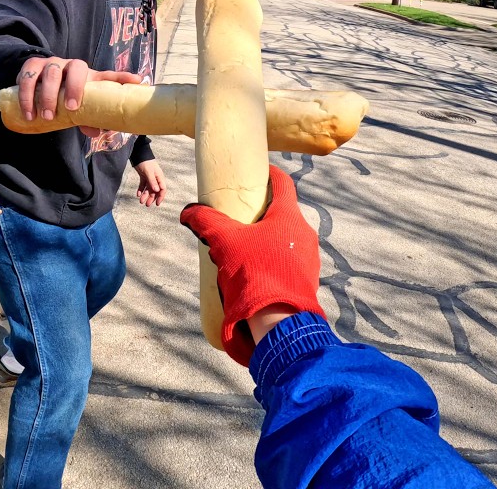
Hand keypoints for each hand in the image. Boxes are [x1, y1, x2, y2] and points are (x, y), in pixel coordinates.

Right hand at [16, 56, 142, 122]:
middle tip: (49, 116)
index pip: (78, 69)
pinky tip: (25, 111)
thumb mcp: (85, 98)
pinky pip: (22, 78)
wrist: (59, 79)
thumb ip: (91, 112)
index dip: (74, 86)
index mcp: (78, 68)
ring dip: (31, 96)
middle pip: (53, 73)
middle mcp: (60, 63)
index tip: (71, 107)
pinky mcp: (29, 69)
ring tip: (33, 116)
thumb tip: (93, 132)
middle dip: (49, 96)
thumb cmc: (75, 90)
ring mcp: (43, 64)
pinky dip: (22, 96)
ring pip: (34, 75)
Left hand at [133, 160, 165, 206]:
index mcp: (159, 177)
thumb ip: (152, 181)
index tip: (157, 204)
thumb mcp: (149, 172)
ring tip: (140, 201)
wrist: (139, 154)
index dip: (160, 197)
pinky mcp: (143, 176)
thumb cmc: (146, 162)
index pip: (162, 189)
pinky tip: (137, 194)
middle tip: (146, 204)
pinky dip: (140, 190)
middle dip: (151, 198)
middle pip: (155, 191)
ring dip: (145, 195)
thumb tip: (157, 190)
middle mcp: (155, 179)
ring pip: (148, 189)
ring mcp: (149, 178)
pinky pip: (143, 185)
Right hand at [178, 164, 324, 365]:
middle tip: (240, 218)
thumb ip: (205, 221)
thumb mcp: (223, 242)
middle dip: (261, 214)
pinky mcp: (307, 280)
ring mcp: (309, 259)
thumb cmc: (254, 274)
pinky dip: (272, 260)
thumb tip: (188, 212)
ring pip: (285, 239)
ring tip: (243, 249)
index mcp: (289, 217)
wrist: (280, 322)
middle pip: (282, 214)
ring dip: (266, 239)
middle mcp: (305, 234)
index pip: (283, 185)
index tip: (258, 174)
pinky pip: (288, 262)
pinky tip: (254, 272)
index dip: (270, 175)